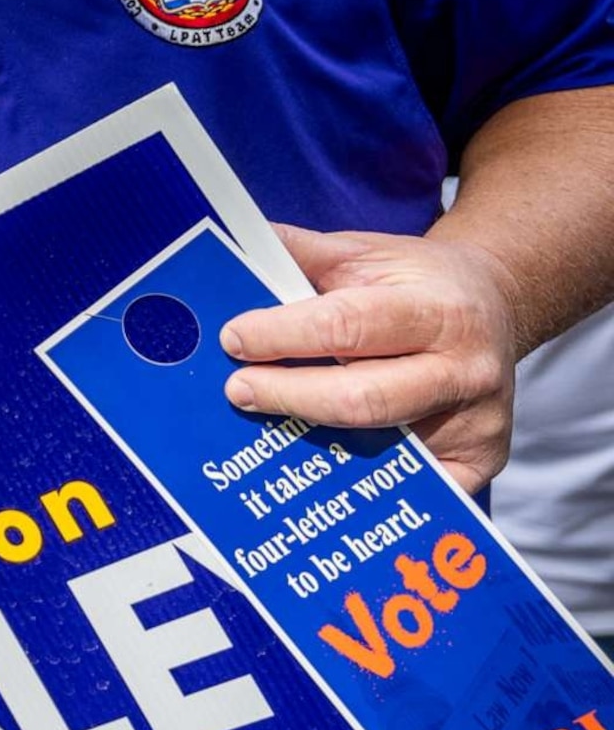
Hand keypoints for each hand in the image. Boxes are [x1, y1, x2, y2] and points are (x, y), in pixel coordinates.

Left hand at [218, 223, 519, 491]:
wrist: (496, 307)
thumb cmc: (415, 282)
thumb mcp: (366, 253)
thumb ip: (302, 252)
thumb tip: (235, 242)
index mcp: (442, 310)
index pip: (349, 326)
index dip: (284, 335)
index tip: (233, 339)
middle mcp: (468, 371)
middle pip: (363, 398)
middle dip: (288, 395)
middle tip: (236, 390)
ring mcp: (478, 423)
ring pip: (380, 448)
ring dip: (311, 440)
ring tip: (260, 426)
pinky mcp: (479, 463)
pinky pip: (411, 488)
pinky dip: (358, 485)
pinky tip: (313, 471)